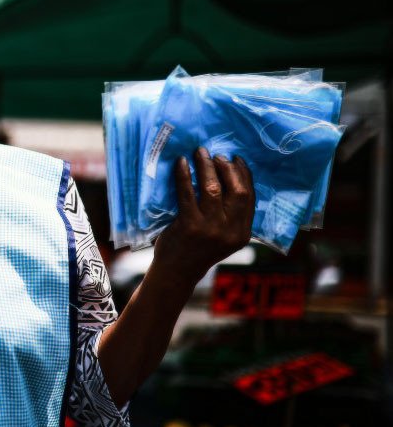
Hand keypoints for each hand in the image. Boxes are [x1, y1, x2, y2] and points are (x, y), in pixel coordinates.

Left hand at [154, 147, 255, 282]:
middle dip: (227, 168)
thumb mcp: (223, 238)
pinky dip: (184, 175)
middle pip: (236, 190)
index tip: (236, 160)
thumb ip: (231, 216)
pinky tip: (181, 163)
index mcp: (242, 233)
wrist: (177, 273)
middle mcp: (229, 231)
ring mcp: (209, 229)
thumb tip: (230, 178)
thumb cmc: (198, 250)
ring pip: (212, 188)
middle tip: (217, 155)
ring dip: (206, 166)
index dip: (244, 175)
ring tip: (200, 153)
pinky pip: (187, 193)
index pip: (249, 197)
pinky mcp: (189, 225)